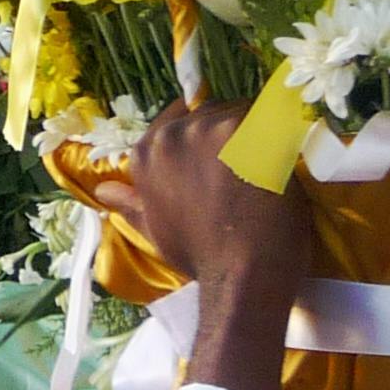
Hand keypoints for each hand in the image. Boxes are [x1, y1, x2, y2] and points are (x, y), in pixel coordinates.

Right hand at [99, 103, 313, 293]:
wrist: (240, 276)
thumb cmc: (201, 259)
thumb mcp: (155, 231)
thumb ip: (132, 204)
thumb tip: (103, 191)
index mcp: (146, 154)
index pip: (179, 119)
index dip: (205, 139)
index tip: (223, 159)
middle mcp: (173, 135)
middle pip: (212, 113)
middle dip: (232, 136)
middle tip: (249, 172)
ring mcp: (211, 130)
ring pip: (243, 114)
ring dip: (259, 137)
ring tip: (268, 174)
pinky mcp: (250, 133)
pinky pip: (273, 122)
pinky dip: (283, 139)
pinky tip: (287, 166)